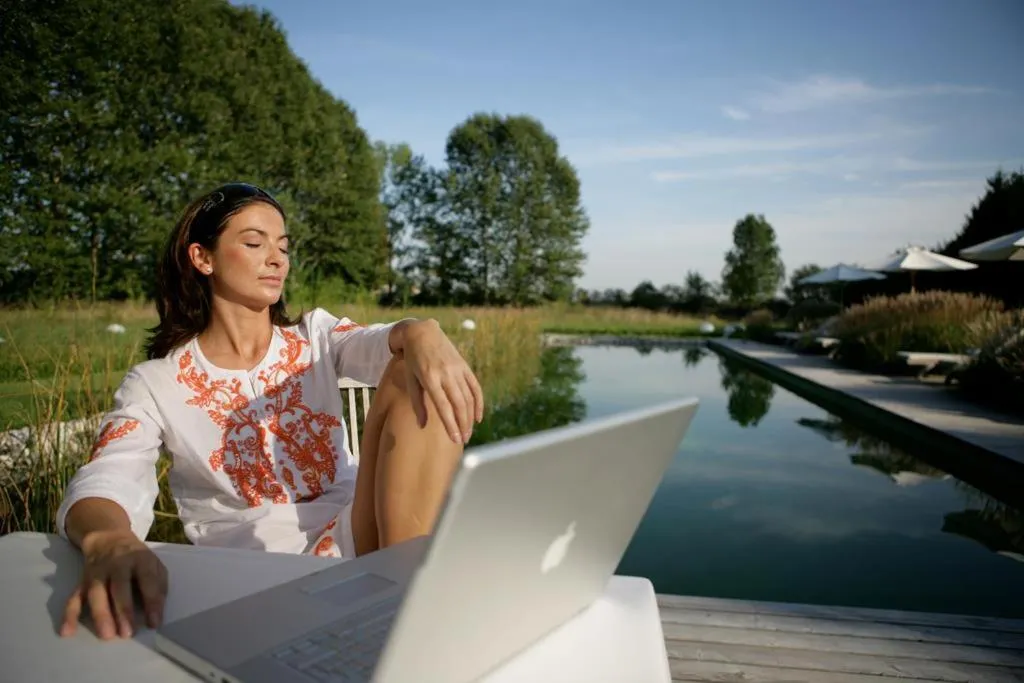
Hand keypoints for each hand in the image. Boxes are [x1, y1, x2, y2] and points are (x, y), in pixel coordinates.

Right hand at [60, 529, 167, 638]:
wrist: (109, 538)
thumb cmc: (137, 560)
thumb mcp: (155, 565)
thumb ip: (158, 587)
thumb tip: (155, 615)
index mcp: (140, 559)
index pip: (148, 580)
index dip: (152, 602)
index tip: (153, 624)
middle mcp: (118, 564)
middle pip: (119, 586)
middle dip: (123, 610)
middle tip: (127, 633)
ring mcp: (98, 572)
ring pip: (96, 592)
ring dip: (100, 614)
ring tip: (106, 635)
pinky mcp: (82, 580)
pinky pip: (74, 597)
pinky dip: (69, 615)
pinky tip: (67, 632)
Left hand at [397, 320, 483, 442]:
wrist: (422, 333)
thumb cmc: (412, 359)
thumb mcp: (411, 379)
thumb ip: (417, 403)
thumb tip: (422, 425)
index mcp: (430, 378)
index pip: (443, 406)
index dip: (450, 424)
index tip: (455, 439)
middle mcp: (446, 374)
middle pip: (459, 404)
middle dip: (463, 424)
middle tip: (463, 440)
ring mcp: (457, 369)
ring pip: (469, 398)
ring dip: (470, 417)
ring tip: (468, 432)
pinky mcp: (464, 366)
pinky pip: (475, 387)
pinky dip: (478, 403)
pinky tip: (478, 417)